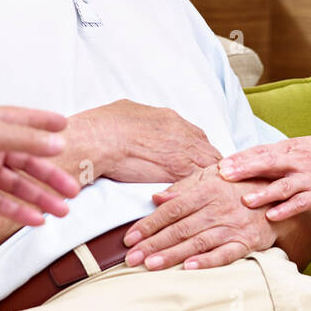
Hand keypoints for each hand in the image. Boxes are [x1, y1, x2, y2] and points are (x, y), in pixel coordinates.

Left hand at [0, 105, 79, 226]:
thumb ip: (27, 140)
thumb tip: (59, 144)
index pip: (26, 121)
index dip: (45, 123)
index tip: (65, 127)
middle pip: (27, 160)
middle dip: (51, 176)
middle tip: (73, 190)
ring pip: (17, 184)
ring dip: (39, 197)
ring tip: (62, 210)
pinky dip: (18, 211)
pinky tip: (36, 220)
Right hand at [68, 99, 221, 183]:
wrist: (100, 138)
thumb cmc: (105, 125)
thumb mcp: (128, 111)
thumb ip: (142, 119)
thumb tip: (138, 121)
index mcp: (170, 119)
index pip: (197, 138)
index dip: (196, 152)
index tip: (192, 162)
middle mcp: (183, 133)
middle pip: (209, 152)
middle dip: (206, 166)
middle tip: (201, 181)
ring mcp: (184, 152)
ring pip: (210, 167)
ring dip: (205, 180)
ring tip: (199, 193)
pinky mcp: (179, 171)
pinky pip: (200, 182)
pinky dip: (198, 191)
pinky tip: (193, 199)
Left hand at [121, 166, 277, 270]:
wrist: (277, 196)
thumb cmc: (239, 186)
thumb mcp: (211, 177)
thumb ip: (183, 187)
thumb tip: (156, 198)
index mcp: (206, 190)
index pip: (172, 209)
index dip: (149, 224)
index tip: (130, 238)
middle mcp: (218, 208)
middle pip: (180, 228)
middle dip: (153, 244)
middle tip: (131, 258)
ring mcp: (233, 226)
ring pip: (197, 242)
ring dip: (173, 255)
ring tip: (150, 265)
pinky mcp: (246, 242)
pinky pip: (225, 253)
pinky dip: (208, 261)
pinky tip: (190, 268)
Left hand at [217, 125, 310, 220]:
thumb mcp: (301, 147)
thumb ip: (277, 155)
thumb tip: (248, 161)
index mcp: (290, 148)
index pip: (260, 151)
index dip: (239, 158)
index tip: (218, 164)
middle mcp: (297, 161)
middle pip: (266, 164)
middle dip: (243, 170)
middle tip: (222, 176)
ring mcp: (310, 178)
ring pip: (283, 185)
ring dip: (263, 193)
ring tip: (244, 201)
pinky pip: (302, 202)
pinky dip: (287, 209)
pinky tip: (272, 216)